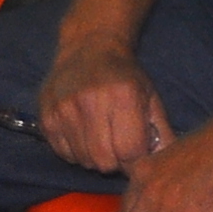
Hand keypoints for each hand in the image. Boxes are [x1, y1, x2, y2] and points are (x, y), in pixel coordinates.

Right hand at [36, 34, 173, 174]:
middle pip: (104, 161)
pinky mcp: (46, 118)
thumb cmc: (125, 76)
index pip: (130, 150)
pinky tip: (83, 133)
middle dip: (116, 161)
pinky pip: (63, 154)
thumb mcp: (150, 96)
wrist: (89, 49)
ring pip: (83, 161)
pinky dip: (76, 152)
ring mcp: (65, 111)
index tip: (137, 151)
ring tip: (102, 136)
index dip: (136, 159)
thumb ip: (161, 130)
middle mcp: (91, 103)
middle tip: (119, 147)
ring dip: (95, 157)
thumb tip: (166, 162)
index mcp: (124, 96)